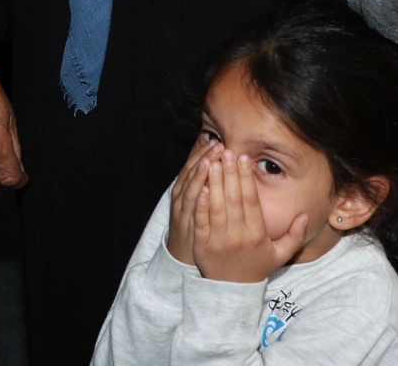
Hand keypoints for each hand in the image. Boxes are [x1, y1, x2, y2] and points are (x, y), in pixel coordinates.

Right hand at [167, 136, 218, 265]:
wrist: (183, 255)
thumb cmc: (193, 223)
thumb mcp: (195, 200)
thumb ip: (203, 182)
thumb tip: (217, 159)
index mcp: (182, 189)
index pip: (191, 165)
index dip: (203, 153)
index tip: (216, 141)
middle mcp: (180, 198)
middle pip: (190, 174)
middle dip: (204, 159)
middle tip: (218, 146)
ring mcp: (182, 213)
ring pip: (189, 191)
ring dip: (199, 175)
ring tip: (210, 162)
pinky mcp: (188, 229)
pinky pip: (192, 214)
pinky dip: (197, 202)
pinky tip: (204, 191)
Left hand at [192, 150, 309, 283]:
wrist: (231, 292)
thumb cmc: (255, 268)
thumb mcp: (279, 255)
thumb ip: (295, 235)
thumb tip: (305, 215)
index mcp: (256, 235)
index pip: (251, 201)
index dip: (247, 179)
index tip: (244, 159)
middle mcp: (238, 236)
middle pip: (233, 199)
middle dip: (230, 173)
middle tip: (227, 151)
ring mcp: (218, 240)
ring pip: (216, 206)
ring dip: (215, 182)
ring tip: (214, 161)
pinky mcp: (202, 244)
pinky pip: (201, 220)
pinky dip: (201, 203)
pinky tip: (201, 186)